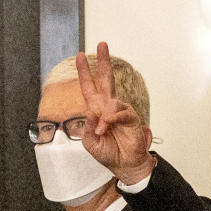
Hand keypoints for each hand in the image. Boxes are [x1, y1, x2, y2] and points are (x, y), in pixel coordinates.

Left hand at [76, 42, 156, 184]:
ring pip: (111, 103)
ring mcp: (120, 111)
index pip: (88, 88)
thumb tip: (91, 111)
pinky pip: (121, 112)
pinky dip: (113, 118)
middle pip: (105, 80)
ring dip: (104, 118)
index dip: (84, 72)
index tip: (80, 55)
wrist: (125, 165)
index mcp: (96, 111)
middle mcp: (108, 107)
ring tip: (103, 131)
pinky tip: (109, 125)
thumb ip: (88, 128)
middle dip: (103, 62)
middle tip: (102, 44)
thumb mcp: (90, 143)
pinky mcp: (131, 117)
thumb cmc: (108, 154)